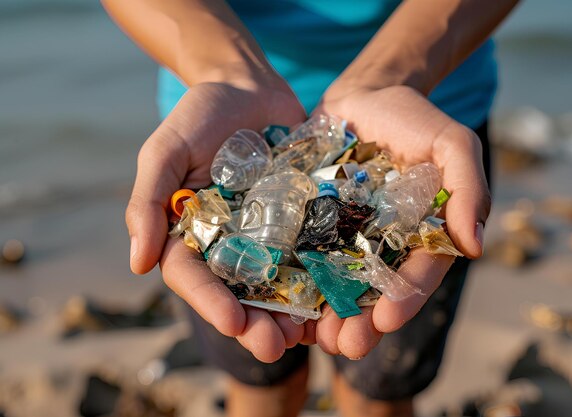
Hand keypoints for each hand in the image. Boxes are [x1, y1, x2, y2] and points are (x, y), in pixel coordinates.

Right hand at [125, 78, 314, 361]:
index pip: (193, 276)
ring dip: (289, 314)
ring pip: (275, 284)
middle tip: (275, 346)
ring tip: (307, 335)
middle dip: (254, 323)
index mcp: (190, 233)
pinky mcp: (300, 221)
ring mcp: (266, 234)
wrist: (250, 87)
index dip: (210, 302)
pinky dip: (319, 280)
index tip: (231, 323)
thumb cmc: (202, 114)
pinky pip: (309, 255)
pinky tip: (334, 300)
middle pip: (237, 292)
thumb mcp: (167, 150)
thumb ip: (148, 202)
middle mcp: (227, 241)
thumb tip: (138, 265)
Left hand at [313, 85, 490, 358]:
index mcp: (421, 232)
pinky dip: (297, 285)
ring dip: (327, 315)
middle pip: (375, 291)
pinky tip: (284, 307)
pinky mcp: (314, 223)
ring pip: (337, 284)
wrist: (364, 95)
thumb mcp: (451, 144)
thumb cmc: (414, 118)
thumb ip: (468, 188)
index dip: (405, 297)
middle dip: (362, 321)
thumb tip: (476, 245)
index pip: (417, 272)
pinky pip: (305, 257)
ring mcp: (347, 235)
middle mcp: (384, 242)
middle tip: (344, 346)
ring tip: (313, 338)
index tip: (387, 319)